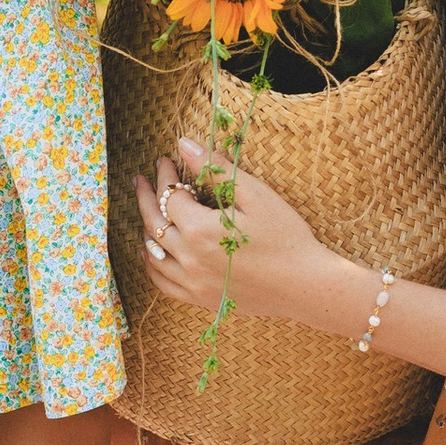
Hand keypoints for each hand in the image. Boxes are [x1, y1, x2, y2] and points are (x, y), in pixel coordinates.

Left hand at [133, 139, 325, 317]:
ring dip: (145, 228)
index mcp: (201, 230)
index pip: (170, 197)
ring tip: (146, 209)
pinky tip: (151, 252)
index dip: (165, 176)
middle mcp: (189, 259)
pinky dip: (152, 265)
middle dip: (146, 196)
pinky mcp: (201, 300)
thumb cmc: (286, 236)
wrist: (306, 284)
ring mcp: (193, 283)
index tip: (166, 161)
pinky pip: (163, 283)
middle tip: (140, 179)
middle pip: (154, 223)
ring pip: (153, 254)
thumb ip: (215, 170)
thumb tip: (183, 145)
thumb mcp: (254, 195)